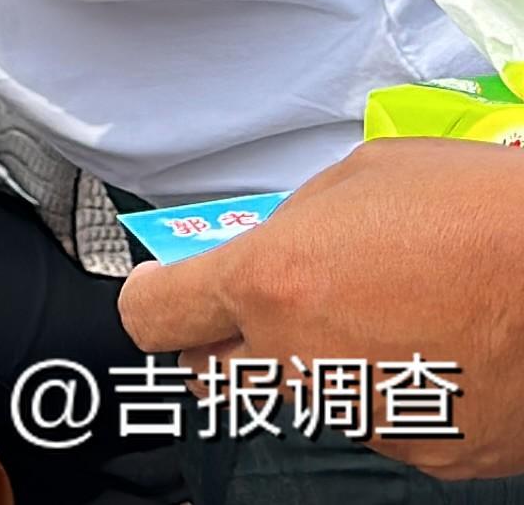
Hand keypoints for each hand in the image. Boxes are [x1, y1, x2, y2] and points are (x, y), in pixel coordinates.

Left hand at [116, 139, 523, 478]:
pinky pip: (386, 423)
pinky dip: (399, 393)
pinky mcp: (431, 453)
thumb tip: (269, 252)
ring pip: (306, 396)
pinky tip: (446, 348)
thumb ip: (290, 227)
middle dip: (222, 344)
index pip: (152, 316)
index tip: (163, 290)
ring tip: (394, 313)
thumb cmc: (482, 209)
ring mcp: (368, 416)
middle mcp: (303, 359)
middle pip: (211, 374)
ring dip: (323, 363)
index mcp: (270, 284)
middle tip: (267, 308)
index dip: (154, 300)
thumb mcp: (360, 181)